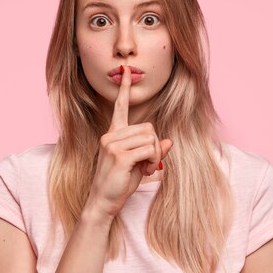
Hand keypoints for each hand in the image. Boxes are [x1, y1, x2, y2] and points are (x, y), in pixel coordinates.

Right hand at [86, 65, 172, 218]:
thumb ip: (151, 151)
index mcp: (113, 134)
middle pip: (148, 127)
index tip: (126, 70)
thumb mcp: (139, 165)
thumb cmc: (119, 184)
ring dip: (155, 155)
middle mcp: (111, 135)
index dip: (125, 89)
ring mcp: (113, 144)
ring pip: (150, 137)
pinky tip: (145, 170)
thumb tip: (169, 141)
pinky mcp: (119, 155)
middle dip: (154, 146)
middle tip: (149, 164)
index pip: (119, 107)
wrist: (103, 202)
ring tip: (146, 168)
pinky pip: (149, 149)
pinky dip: (153, 160)